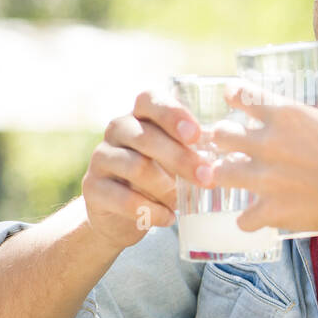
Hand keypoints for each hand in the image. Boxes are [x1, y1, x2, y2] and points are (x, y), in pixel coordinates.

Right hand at [80, 90, 212, 248]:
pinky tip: (167, 218)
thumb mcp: (174, 161)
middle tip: (206, 177)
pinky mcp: (92, 188)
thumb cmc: (158, 180)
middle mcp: (117, 130)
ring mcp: (101, 157)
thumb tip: (225, 160)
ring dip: (166, 188)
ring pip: (137, 167)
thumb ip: (191, 152)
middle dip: (181, 158)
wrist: (119, 216)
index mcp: (140, 116)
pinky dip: (151, 211)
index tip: (196, 135)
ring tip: (180, 202)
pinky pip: (124, 198)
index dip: (172, 114)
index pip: (150, 99)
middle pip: (147, 137)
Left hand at [208, 81, 317, 238]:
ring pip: (219, 174)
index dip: (236, 95)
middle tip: (236, 145)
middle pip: (219, 134)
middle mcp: (266, 143)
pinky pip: (242, 218)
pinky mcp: (269, 210)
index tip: (238, 99)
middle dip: (225, 139)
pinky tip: (258, 217)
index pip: (239, 93)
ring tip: (240, 180)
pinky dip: (249, 219)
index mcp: (285, 113)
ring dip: (227, 177)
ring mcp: (263, 179)